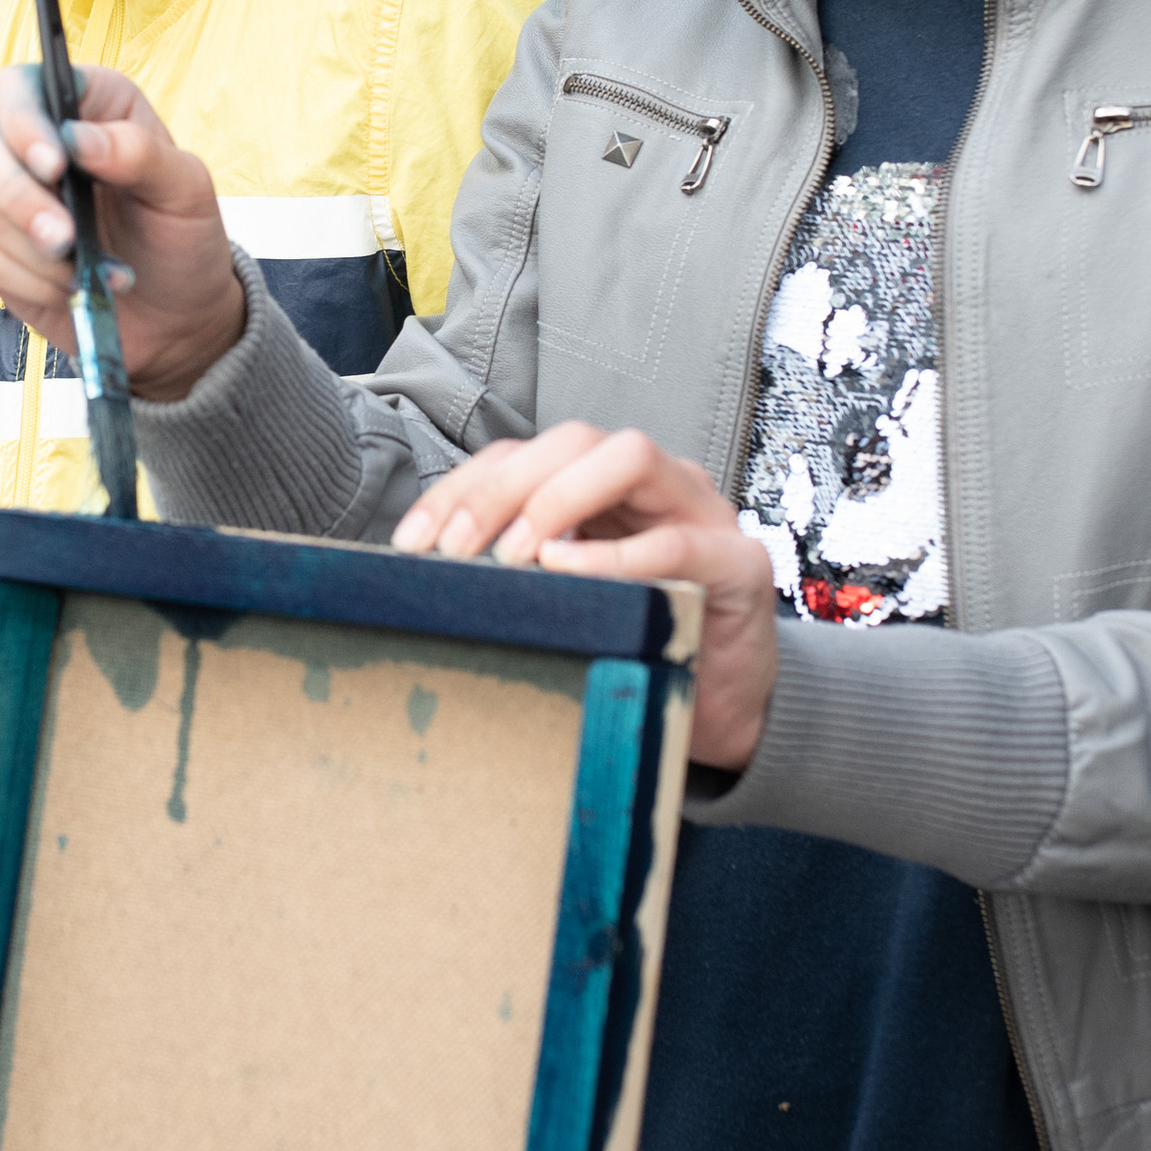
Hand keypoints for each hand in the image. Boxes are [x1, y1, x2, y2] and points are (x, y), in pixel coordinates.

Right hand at [0, 65, 246, 403]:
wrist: (175, 316)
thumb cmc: (183, 237)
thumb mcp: (186, 190)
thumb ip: (139, 153)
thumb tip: (77, 138)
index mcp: (87, 106)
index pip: (23, 87)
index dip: (24, 119)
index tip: (55, 165)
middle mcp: (40, 143)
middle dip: (20, 195)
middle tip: (63, 236)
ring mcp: (14, 198)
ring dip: (40, 252)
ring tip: (93, 272)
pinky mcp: (2, 250)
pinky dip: (37, 282)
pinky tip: (77, 288)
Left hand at [392, 424, 781, 772]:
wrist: (725, 710)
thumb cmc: (636, 651)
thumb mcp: (564, 606)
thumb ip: (515, 577)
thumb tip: (422, 579)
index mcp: (605, 489)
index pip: (525, 455)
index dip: (463, 488)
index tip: (411, 542)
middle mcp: (655, 486)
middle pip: (574, 440)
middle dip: (504, 486)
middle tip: (457, 549)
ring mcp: (702, 515)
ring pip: (630, 456)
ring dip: (560, 497)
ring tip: (515, 553)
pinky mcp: (739, 564)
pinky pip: (675, 542)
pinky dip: (614, 554)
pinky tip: (565, 572)